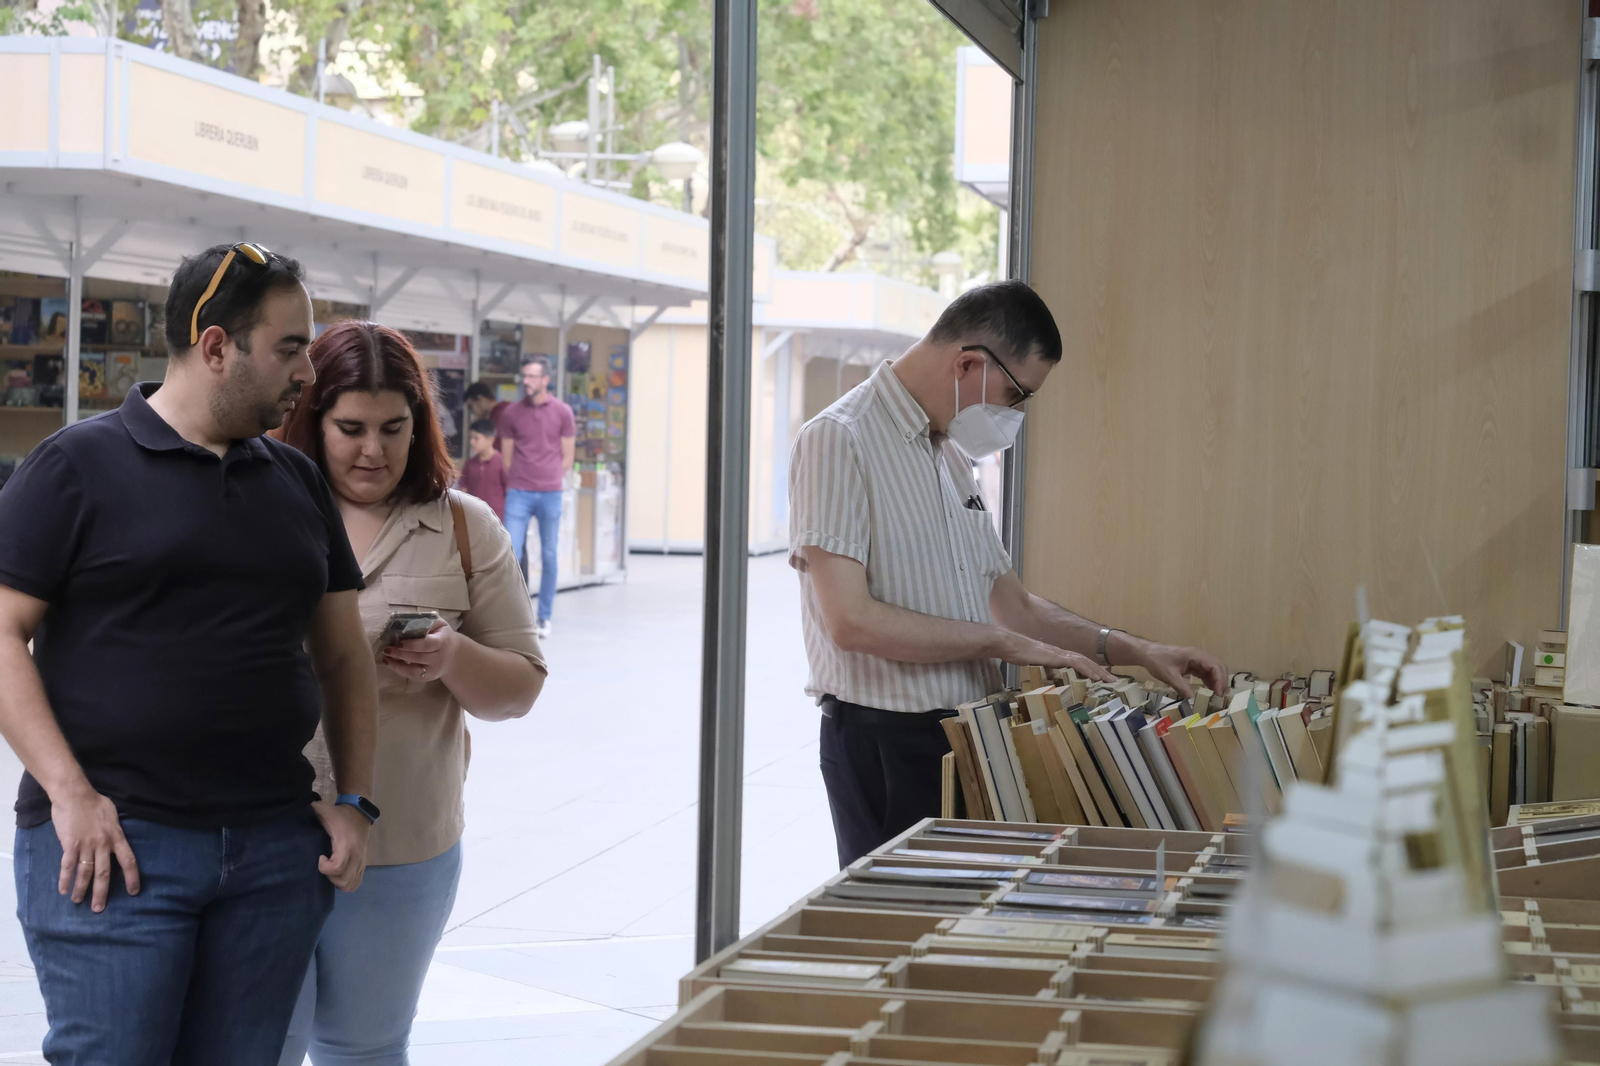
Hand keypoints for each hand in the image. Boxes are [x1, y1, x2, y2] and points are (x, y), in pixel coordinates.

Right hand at [50, 783, 138, 912]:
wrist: (75, 795)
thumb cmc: (95, 802)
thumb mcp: (113, 816)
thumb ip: (115, 830)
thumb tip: (115, 838)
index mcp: (117, 837)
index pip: (129, 861)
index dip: (132, 877)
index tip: (134, 891)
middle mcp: (104, 844)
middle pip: (105, 873)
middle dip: (102, 893)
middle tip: (99, 909)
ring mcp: (87, 845)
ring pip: (86, 873)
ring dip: (82, 890)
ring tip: (79, 902)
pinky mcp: (70, 845)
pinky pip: (68, 866)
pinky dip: (65, 880)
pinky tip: (63, 890)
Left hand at [312, 800, 369, 891]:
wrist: (359, 811)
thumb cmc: (339, 813)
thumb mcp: (323, 809)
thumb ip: (310, 810)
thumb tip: (294, 811)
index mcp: (346, 844)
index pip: (336, 867)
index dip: (324, 867)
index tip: (319, 857)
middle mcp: (356, 855)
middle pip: (344, 881)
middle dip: (331, 877)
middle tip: (324, 866)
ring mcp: (362, 860)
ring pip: (351, 884)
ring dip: (338, 881)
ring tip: (331, 871)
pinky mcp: (364, 863)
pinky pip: (357, 882)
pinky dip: (347, 882)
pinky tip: (338, 873)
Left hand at [382, 619, 457, 684]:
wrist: (453, 654)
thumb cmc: (442, 635)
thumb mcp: (439, 624)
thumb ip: (426, 621)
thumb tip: (406, 621)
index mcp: (442, 642)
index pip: (427, 644)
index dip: (412, 645)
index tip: (398, 643)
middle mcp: (439, 658)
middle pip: (419, 658)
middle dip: (401, 654)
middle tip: (387, 649)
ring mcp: (434, 670)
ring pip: (414, 671)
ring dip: (398, 665)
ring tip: (386, 658)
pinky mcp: (428, 678)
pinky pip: (412, 676)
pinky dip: (400, 671)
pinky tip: (390, 664)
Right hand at [994, 629, 1115, 682]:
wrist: (1008, 644)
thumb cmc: (1016, 653)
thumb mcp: (1031, 663)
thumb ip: (1039, 667)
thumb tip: (1042, 677)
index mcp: (1057, 655)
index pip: (1079, 662)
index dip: (1091, 669)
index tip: (1101, 678)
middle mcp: (1061, 653)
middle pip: (1086, 661)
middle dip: (1101, 671)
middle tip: (1113, 680)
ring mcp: (1059, 654)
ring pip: (1085, 662)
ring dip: (1099, 671)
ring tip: (1110, 680)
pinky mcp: (1056, 657)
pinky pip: (1076, 664)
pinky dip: (1088, 670)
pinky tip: (1096, 678)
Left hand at [1126, 639, 1226, 699]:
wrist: (1147, 654)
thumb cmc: (1157, 661)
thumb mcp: (1169, 676)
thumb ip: (1181, 687)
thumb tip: (1193, 698)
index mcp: (1195, 655)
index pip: (1214, 666)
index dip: (1219, 679)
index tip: (1218, 693)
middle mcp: (1199, 657)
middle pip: (1217, 667)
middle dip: (1222, 681)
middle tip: (1221, 696)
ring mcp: (1196, 661)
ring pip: (1213, 670)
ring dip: (1217, 681)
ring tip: (1218, 696)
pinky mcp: (1192, 665)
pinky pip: (1205, 673)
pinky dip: (1210, 681)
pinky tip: (1210, 691)